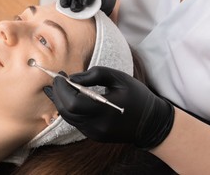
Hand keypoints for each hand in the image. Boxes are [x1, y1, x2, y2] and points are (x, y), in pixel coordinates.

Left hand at [43, 66, 174, 148]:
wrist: (151, 124)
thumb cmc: (137, 96)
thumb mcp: (119, 78)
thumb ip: (95, 74)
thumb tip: (72, 78)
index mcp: (105, 111)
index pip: (73, 103)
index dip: (62, 89)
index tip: (60, 76)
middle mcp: (97, 126)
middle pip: (66, 112)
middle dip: (58, 93)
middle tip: (58, 79)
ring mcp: (94, 133)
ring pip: (68, 118)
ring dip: (61, 101)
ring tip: (59, 86)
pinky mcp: (94, 136)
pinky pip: (75, 121)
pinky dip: (69, 108)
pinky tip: (68, 97)